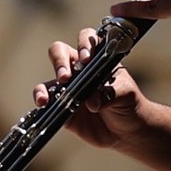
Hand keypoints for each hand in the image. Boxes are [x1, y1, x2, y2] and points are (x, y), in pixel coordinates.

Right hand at [37, 28, 148, 148]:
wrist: (126, 131)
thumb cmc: (129, 105)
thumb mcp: (126, 95)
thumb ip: (110, 95)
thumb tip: (91, 102)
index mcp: (97, 60)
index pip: (86, 40)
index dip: (84, 44)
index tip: (86, 58)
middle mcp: (79, 70)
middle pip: (60, 52)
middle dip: (60, 61)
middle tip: (65, 77)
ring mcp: (68, 88)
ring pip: (50, 79)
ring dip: (46, 86)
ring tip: (48, 97)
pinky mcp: (61, 107)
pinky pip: (45, 99)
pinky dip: (41, 99)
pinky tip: (43, 104)